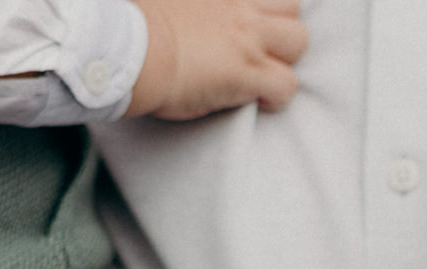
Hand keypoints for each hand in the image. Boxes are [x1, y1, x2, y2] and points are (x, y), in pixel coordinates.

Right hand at [128, 0, 308, 120]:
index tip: (255, 22)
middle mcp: (240, 6)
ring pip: (299, 41)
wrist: (127, 47)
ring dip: (285, 60)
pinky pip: (287, 85)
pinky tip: (258, 100)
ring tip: (263, 75)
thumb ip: (193, 3)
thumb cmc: (134, 22)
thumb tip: (190, 11)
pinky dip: (277, 97)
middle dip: (282, 30)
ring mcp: (247, 38)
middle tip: (262, 49)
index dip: (267, 8)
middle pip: (292, 8)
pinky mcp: (247, 72)